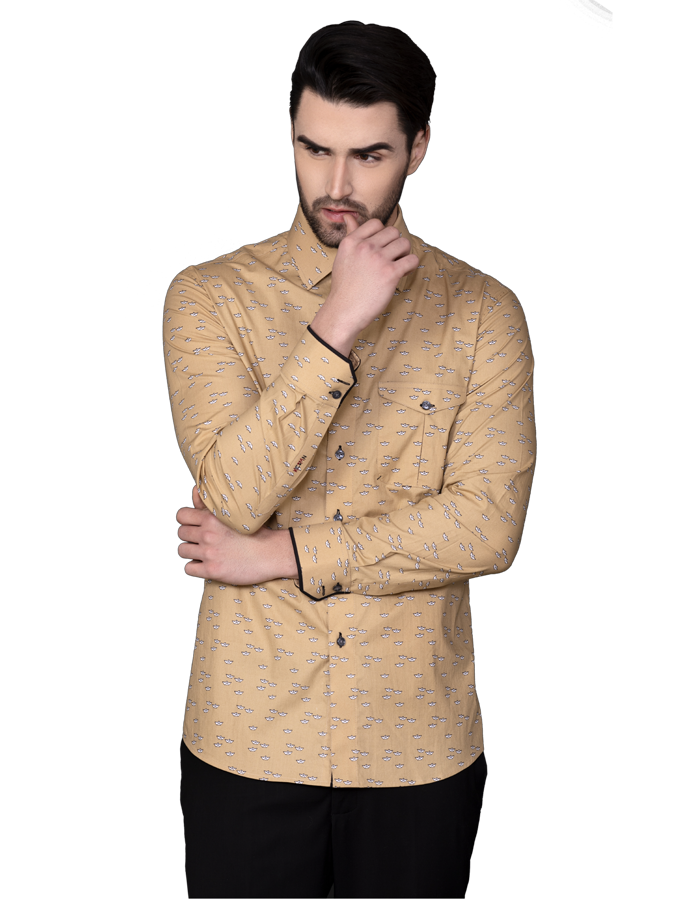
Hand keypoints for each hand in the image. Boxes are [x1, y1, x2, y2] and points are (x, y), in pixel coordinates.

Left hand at [176, 486, 297, 583]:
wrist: (271, 554)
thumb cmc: (256, 533)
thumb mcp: (234, 513)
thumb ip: (208, 503)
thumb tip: (193, 491)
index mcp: (212, 518)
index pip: (182, 516)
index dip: (186, 520)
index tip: (193, 525)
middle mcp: (208, 534)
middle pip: (181, 533)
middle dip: (190, 537)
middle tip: (201, 540)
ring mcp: (209, 553)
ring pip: (182, 551)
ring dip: (191, 552)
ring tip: (204, 552)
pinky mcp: (212, 570)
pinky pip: (189, 568)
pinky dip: (195, 567)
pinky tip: (206, 564)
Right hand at [311, 213, 418, 354]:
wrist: (344, 311)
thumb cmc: (344, 286)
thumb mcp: (343, 256)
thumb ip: (350, 234)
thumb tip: (348, 216)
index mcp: (352, 241)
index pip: (376, 224)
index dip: (383, 235)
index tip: (381, 248)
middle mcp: (365, 247)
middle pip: (393, 232)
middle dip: (395, 244)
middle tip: (391, 259)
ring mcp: (378, 259)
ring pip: (404, 244)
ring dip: (404, 254)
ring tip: (397, 266)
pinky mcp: (390, 274)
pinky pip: (411, 260)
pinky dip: (411, 266)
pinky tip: (402, 274)